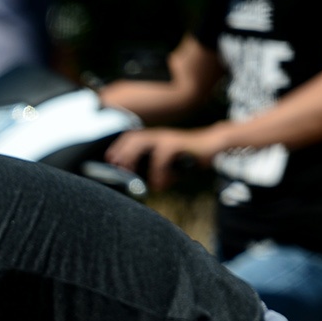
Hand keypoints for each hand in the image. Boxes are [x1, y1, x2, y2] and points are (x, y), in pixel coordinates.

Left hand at [104, 126, 219, 192]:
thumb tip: (133, 184)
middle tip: (120, 172)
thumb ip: (149, 169)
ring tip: (133, 176)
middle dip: (122, 154)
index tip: (109, 162)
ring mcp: (167, 138)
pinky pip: (161, 156)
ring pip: (143, 143)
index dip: (117, 149)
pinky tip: (160, 185)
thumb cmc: (187, 159)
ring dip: (133, 159)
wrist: (212, 147)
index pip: (129, 138)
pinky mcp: (178, 144)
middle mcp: (158, 135)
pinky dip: (157, 172)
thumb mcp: (165, 163)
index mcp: (153, 138)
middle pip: (132, 138)